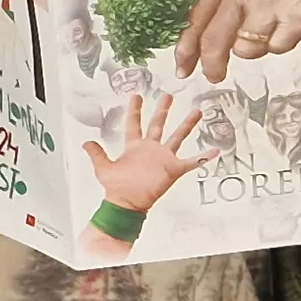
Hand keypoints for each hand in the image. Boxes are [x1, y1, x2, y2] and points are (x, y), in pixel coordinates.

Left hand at [88, 92, 209, 212]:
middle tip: (168, 95)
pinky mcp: (173, 169)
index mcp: (134, 147)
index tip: (136, 95)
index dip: (134, 110)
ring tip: (197, 112)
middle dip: (163, 110)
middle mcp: (150, 149)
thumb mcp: (103, 169)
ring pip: (177, 137)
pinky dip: (204, 157)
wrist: (127, 205)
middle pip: (158, 124)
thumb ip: (96, 153)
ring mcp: (163, 158)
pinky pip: (192, 162)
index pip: (134, 123)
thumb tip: (85, 142)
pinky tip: (215, 150)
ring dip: (187, 125)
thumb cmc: (116, 189)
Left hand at [176, 0, 300, 81]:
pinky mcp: (296, 15)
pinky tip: (292, 23)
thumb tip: (218, 29)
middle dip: (212, 66)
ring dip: (259, 46)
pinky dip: (283, 43)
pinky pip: (278, 47)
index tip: (182, 67)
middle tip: (214, 74)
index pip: (196, 20)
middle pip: (213, 43)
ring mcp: (268, 4)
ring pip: (247, 49)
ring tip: (275, 24)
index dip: (186, 49)